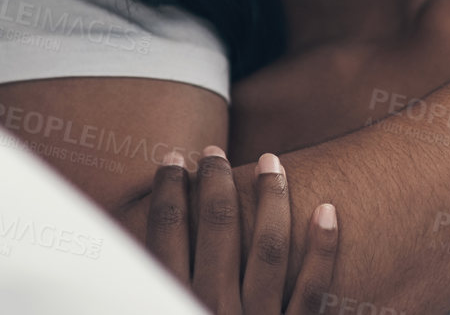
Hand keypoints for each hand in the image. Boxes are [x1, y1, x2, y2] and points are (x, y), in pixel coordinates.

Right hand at [146, 146, 340, 314]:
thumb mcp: (155, 313)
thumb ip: (152, 284)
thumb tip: (122, 247)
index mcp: (175, 303)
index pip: (168, 233)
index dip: (169, 190)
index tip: (175, 159)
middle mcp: (214, 308)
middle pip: (218, 229)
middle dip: (215, 182)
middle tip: (215, 150)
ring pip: (268, 249)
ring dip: (272, 198)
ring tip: (271, 161)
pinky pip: (313, 291)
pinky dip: (323, 249)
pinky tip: (327, 209)